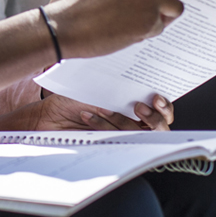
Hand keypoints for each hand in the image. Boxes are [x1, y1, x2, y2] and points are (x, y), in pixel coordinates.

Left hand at [25, 93, 172, 132]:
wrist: (50, 113)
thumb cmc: (74, 95)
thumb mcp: (98, 84)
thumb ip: (119, 83)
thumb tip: (136, 72)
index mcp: (137, 104)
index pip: (163, 110)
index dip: (165, 107)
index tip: (156, 98)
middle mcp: (133, 122)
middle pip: (159, 129)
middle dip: (153, 119)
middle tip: (139, 107)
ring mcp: (121, 135)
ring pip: (135, 135)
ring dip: (121, 121)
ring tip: (103, 107)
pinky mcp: (106, 144)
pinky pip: (112, 140)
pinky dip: (102, 127)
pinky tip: (87, 115)